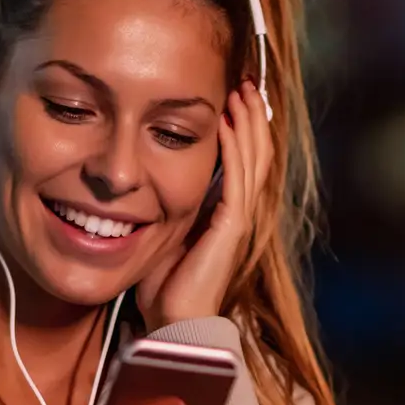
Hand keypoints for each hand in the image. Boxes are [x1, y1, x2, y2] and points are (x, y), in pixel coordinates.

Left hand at [136, 80, 274, 330]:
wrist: (174, 322)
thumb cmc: (166, 286)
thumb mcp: (166, 234)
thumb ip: (167, 206)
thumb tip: (147, 183)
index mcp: (227, 213)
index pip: (244, 161)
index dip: (243, 129)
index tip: (232, 98)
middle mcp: (239, 212)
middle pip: (257, 154)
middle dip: (252, 117)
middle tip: (244, 82)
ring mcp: (238, 219)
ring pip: (254, 160)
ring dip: (248, 123)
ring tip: (242, 91)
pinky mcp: (230, 227)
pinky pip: (236, 179)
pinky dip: (233, 149)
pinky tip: (226, 123)